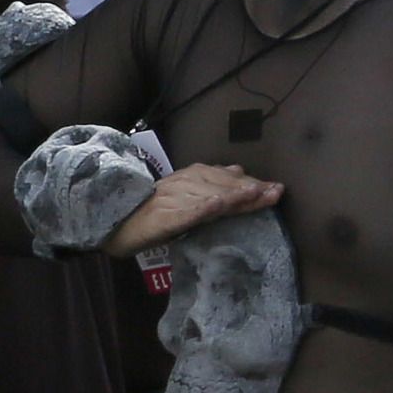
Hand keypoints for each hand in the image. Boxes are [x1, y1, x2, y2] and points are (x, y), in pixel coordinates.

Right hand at [100, 162, 282, 255]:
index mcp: (188, 179)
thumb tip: (238, 168)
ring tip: (255, 195)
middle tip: (276, 192)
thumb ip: (210, 185)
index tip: (275, 188)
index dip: (250, 183)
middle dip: (250, 189)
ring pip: (207, 197)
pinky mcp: (163, 218)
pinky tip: (217, 205)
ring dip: (232, 195)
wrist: (116, 224)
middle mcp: (182, 186)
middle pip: (220, 187)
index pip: (224, 179)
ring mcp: (172, 201)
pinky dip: (201, 208)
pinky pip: (184, 212)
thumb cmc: (152, 212)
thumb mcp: (184, 196)